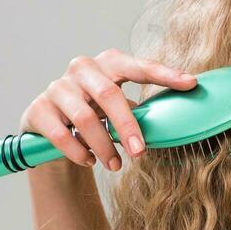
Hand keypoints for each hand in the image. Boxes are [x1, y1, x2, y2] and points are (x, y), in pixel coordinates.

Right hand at [18, 49, 194, 229]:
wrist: (50, 127)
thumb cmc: (97, 114)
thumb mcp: (119, 108)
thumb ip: (141, 110)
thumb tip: (176, 124)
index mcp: (109, 63)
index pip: (139, 66)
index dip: (166, 74)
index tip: (191, 83)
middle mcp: (82, 68)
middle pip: (109, 95)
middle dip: (128, 126)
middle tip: (141, 152)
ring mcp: (58, 87)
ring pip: (85, 118)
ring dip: (103, 146)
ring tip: (115, 166)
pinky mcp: (38, 108)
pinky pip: (61, 134)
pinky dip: (78, 152)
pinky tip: (89, 161)